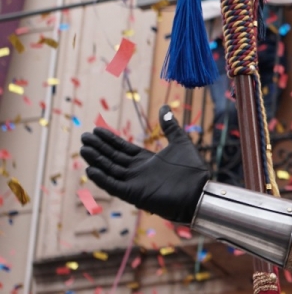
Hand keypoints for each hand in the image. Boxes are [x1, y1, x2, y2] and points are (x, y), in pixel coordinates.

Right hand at [81, 106, 209, 223]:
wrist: (199, 191)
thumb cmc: (192, 170)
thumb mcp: (180, 142)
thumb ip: (170, 126)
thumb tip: (165, 106)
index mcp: (146, 160)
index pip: (123, 148)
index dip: (109, 140)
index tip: (96, 130)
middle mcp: (137, 171)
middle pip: (113, 157)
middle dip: (99, 148)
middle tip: (84, 137)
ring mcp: (134, 183)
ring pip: (111, 170)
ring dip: (97, 161)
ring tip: (84, 150)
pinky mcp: (134, 194)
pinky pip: (114, 186)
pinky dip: (102, 179)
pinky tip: (90, 170)